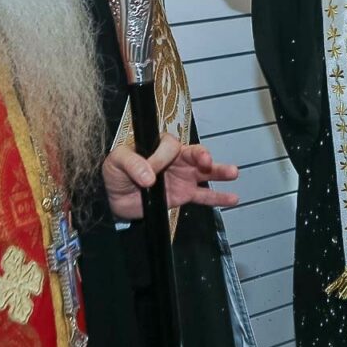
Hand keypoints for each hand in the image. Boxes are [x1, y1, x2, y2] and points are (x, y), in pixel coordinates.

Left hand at [103, 135, 239, 221]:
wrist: (114, 200)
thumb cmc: (115, 173)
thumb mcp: (117, 162)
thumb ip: (133, 164)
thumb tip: (149, 177)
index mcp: (159, 146)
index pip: (170, 145)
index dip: (164, 156)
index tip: (153, 169)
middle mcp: (174, 159)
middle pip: (194, 153)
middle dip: (203, 155)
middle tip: (206, 160)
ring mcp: (181, 177)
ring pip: (204, 172)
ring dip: (219, 171)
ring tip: (232, 173)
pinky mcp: (183, 195)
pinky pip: (203, 196)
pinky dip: (218, 197)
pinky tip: (232, 198)